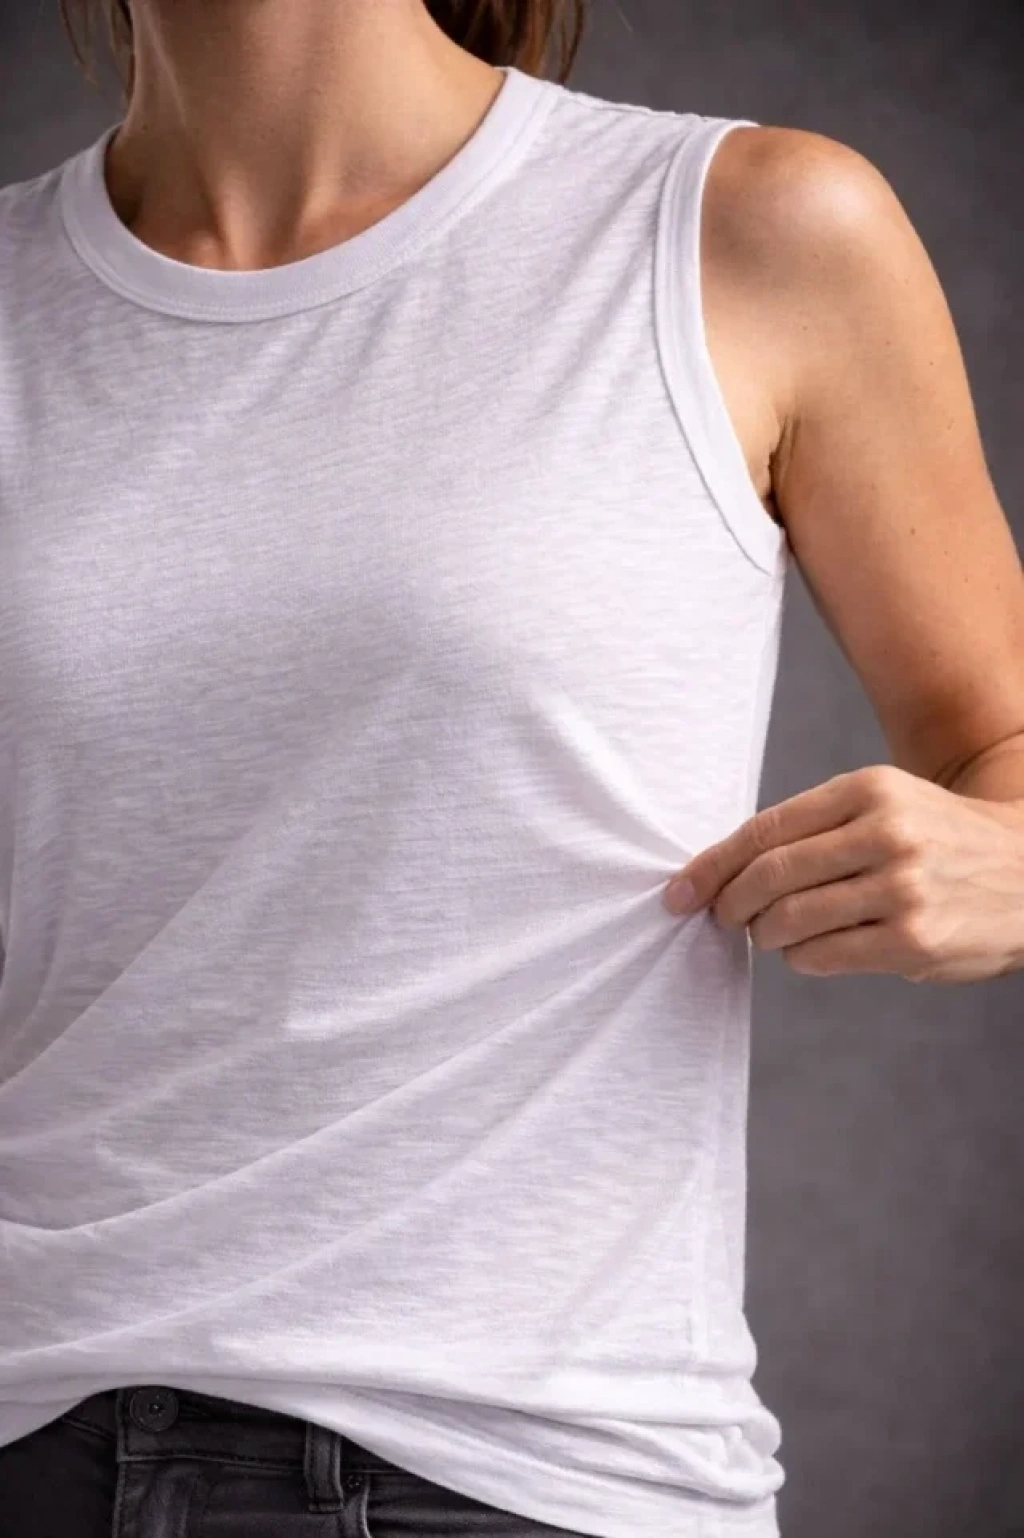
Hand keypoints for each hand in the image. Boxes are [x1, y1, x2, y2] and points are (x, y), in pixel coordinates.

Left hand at [662, 765, 1023, 982]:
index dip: (713, 864)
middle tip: (716, 916)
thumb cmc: (937, 839)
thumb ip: (816, 828)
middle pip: (769, 875)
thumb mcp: (885, 805)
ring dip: (763, 934)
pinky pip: (822, 956)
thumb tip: (727, 866)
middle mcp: (885, 834)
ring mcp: (901, 889)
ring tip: (767, 932)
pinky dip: (799, 957)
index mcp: (869, 790)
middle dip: (727, 903)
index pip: (765, 830)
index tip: (681, 889)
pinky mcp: (912, 940)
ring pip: (790, 920)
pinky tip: (807, 949)